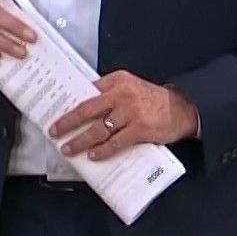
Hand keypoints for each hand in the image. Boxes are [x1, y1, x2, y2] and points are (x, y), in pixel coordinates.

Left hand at [52, 71, 198, 160]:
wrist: (182, 108)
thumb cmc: (153, 99)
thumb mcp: (131, 87)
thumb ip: (110, 93)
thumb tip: (83, 109)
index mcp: (117, 80)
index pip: (86, 92)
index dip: (69, 104)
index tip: (56, 112)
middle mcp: (122, 93)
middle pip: (87, 110)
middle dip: (67, 123)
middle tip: (54, 132)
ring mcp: (131, 112)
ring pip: (98, 129)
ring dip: (80, 141)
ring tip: (69, 148)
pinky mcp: (140, 128)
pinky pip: (115, 142)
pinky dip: (102, 150)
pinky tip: (93, 155)